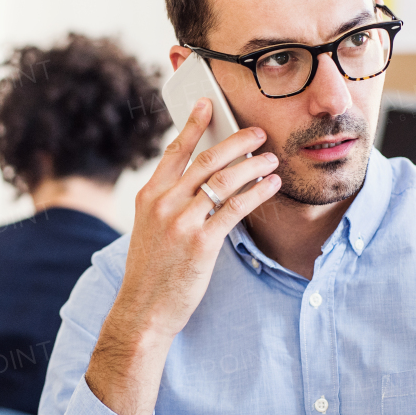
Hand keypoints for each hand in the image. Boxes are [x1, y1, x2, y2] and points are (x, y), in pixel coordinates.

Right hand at [85, 98, 280, 414]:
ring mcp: (181, 222)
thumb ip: (170, 202)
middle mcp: (163, 203)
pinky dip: (256, 193)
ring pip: (224, 180)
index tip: (208, 104)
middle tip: (258, 133)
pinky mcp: (201, 243)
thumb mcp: (150, 229)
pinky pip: (235, 208)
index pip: (174, 151)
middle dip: (236, 142)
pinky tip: (270, 186)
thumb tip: (203, 180)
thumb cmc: (151, 271)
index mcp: (148, 196)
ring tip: (271, 159)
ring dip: (252, 165)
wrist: (144, 310)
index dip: (193, 125)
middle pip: (206, 160)